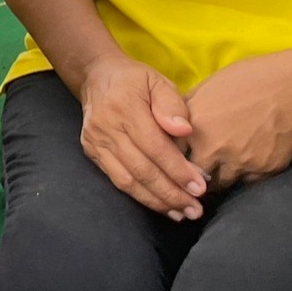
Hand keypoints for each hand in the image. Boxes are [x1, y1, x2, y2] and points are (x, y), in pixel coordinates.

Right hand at [72, 54, 206, 218]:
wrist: (97, 77)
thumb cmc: (135, 81)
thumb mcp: (157, 81)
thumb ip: (172, 104)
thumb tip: (184, 131)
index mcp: (125, 107)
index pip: (154, 146)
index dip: (177, 170)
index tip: (200, 188)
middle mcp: (106, 128)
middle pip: (141, 169)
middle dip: (171, 193)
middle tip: (195, 209)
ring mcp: (96, 142)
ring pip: (128, 181)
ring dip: (156, 201)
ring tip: (182, 213)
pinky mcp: (91, 153)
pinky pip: (117, 180)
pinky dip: (140, 197)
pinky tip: (161, 205)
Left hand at [184, 49, 291, 188]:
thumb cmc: (252, 79)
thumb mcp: (209, 87)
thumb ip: (188, 110)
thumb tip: (173, 124)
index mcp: (194, 126)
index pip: (169, 152)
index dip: (170, 154)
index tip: (173, 155)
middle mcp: (213, 150)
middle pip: (191, 174)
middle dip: (190, 173)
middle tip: (193, 169)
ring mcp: (239, 164)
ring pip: (218, 183)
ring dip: (216, 177)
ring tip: (218, 168)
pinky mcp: (263, 172)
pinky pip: (245, 182)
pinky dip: (241, 176)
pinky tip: (243, 164)